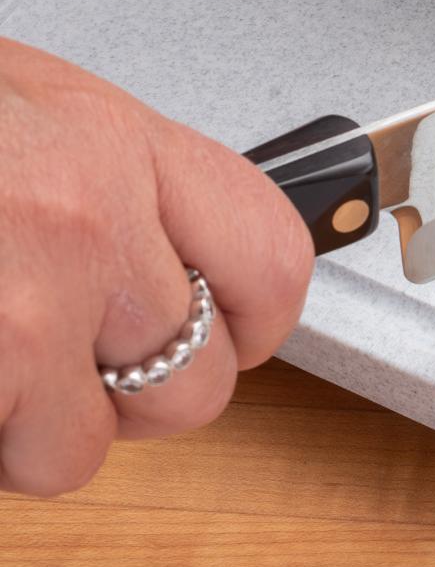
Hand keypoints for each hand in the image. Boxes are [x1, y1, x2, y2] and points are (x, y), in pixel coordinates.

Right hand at [0, 39, 314, 495]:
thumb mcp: (21, 104)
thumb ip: (110, 176)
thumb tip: (171, 241)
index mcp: (111, 140)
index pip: (274, 259)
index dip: (262, 322)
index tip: (242, 337)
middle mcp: (82, 220)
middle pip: (194, 385)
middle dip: (134, 397)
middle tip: (71, 366)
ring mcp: (20, 308)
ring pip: (80, 450)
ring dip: (30, 431)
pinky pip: (2, 462)